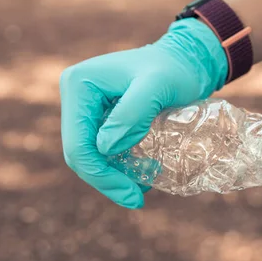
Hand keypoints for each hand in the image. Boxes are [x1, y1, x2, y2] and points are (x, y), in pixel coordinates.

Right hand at [60, 18, 227, 208]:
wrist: (185, 61)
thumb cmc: (175, 70)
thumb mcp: (157, 87)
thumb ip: (131, 114)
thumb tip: (104, 148)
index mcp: (79, 85)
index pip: (78, 143)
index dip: (101, 175)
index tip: (133, 195)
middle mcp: (75, 95)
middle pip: (80, 152)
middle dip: (106, 179)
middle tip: (137, 199)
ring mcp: (85, 107)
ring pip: (90, 154)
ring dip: (113, 175)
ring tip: (144, 186)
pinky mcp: (99, 116)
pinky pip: (102, 149)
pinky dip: (120, 165)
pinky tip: (143, 173)